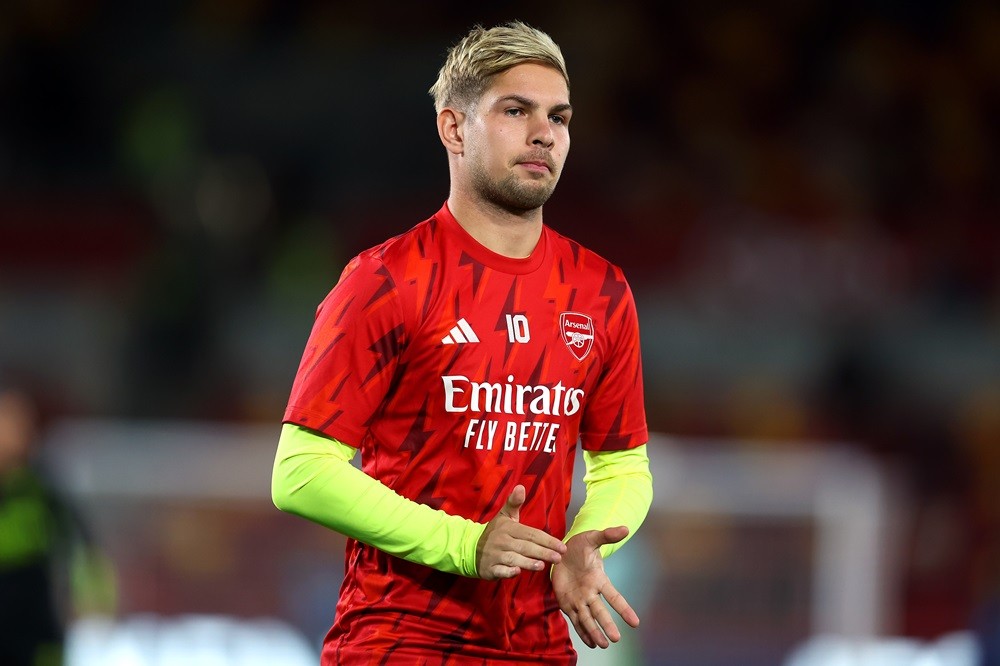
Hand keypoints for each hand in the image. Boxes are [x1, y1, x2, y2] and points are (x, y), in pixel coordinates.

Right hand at [476, 484, 566, 579]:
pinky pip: (500, 570)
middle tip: (558, 558)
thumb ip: (514, 502)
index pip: (531, 533)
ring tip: (542, 566)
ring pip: (513, 559)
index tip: (561, 546)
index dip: (546, 540)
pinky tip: (517, 572)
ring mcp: (495, 555)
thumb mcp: (504, 516)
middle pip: (525, 547)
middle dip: (542, 552)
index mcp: (508, 528)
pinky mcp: (490, 568)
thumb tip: (521, 486)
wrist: (470, 548)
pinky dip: (507, 572)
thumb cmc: (494, 533)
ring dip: (527, 562)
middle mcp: (502, 541)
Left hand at [552, 526, 638, 648]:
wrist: (561, 551)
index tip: (635, 623)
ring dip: (594, 632)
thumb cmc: (579, 546)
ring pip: (587, 619)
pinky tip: (590, 644)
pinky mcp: (567, 603)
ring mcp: (579, 599)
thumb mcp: (592, 538)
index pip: (614, 596)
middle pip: (600, 611)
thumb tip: (626, 529)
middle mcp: (590, 593)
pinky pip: (575, 619)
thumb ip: (607, 535)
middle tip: (615, 639)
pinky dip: (582, 632)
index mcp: (598, 579)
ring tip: (602, 645)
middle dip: (606, 625)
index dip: (624, 609)